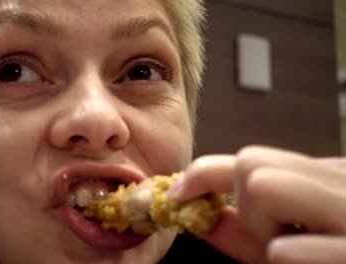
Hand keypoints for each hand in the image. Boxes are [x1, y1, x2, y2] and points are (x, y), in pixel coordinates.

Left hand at [168, 145, 345, 263]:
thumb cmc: (341, 254)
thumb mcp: (300, 241)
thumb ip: (249, 229)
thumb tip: (198, 213)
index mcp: (328, 179)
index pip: (249, 159)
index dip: (204, 174)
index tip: (177, 194)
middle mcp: (342, 183)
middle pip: (250, 164)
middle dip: (247, 209)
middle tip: (277, 240)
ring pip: (262, 185)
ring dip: (265, 233)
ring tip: (302, 252)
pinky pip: (288, 247)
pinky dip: (290, 259)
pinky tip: (319, 262)